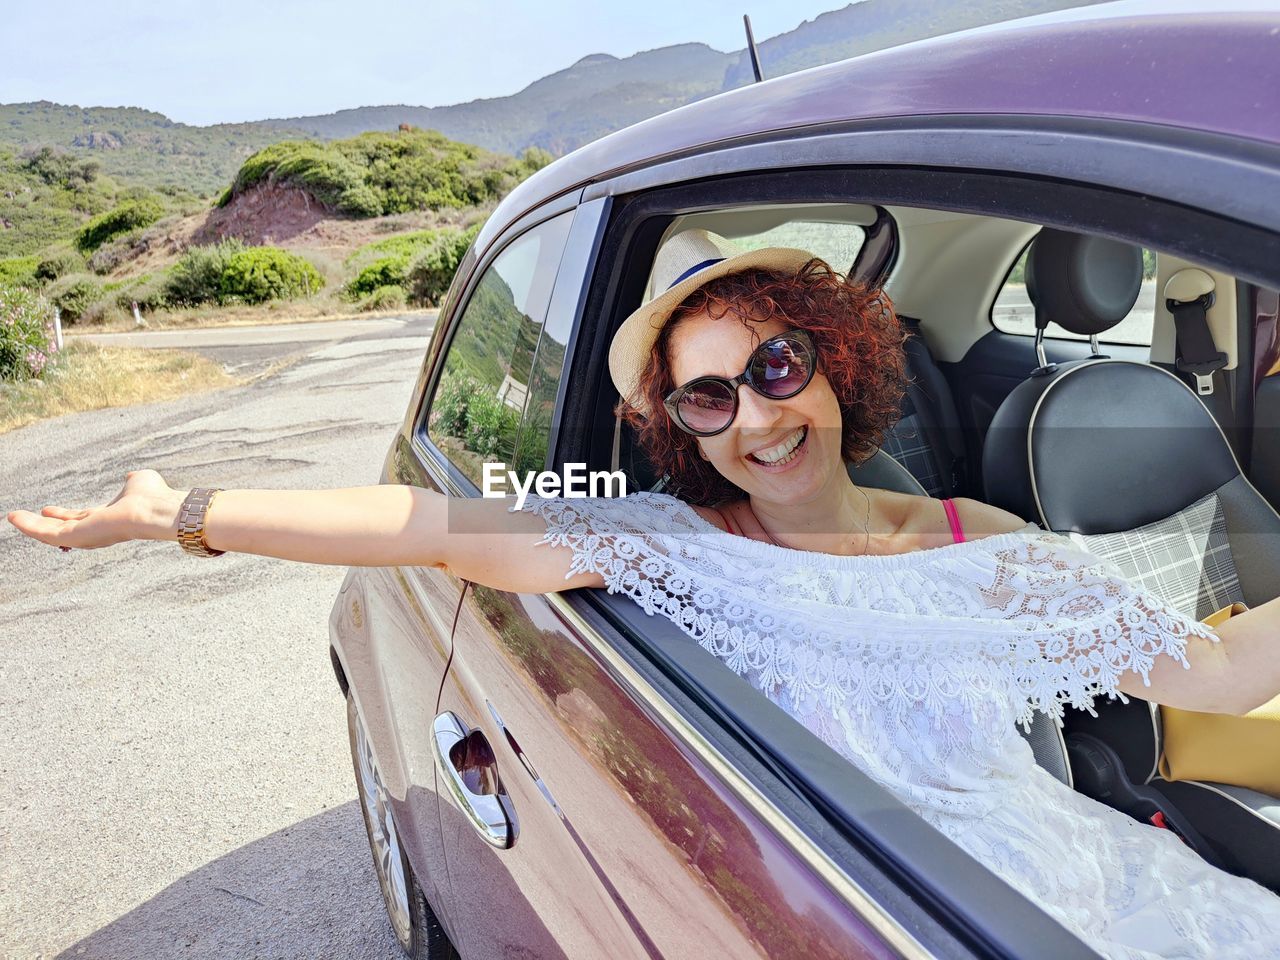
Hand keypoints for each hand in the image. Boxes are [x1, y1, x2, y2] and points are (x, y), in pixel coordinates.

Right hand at [6, 469, 186, 550]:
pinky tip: (15, 518)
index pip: (81, 518)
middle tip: (23, 517)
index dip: (63, 515)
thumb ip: (133, 481)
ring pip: (52, 535)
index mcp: (108, 518)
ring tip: (13, 517)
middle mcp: (96, 530)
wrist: (158, 509)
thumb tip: (133, 477)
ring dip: (31, 527)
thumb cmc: (154, 496)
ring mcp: (87, 536)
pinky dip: (30, 527)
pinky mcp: (79, 537)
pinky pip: (49, 535)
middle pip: (63, 530)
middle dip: (43, 525)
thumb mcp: (139, 481)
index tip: (47, 510)